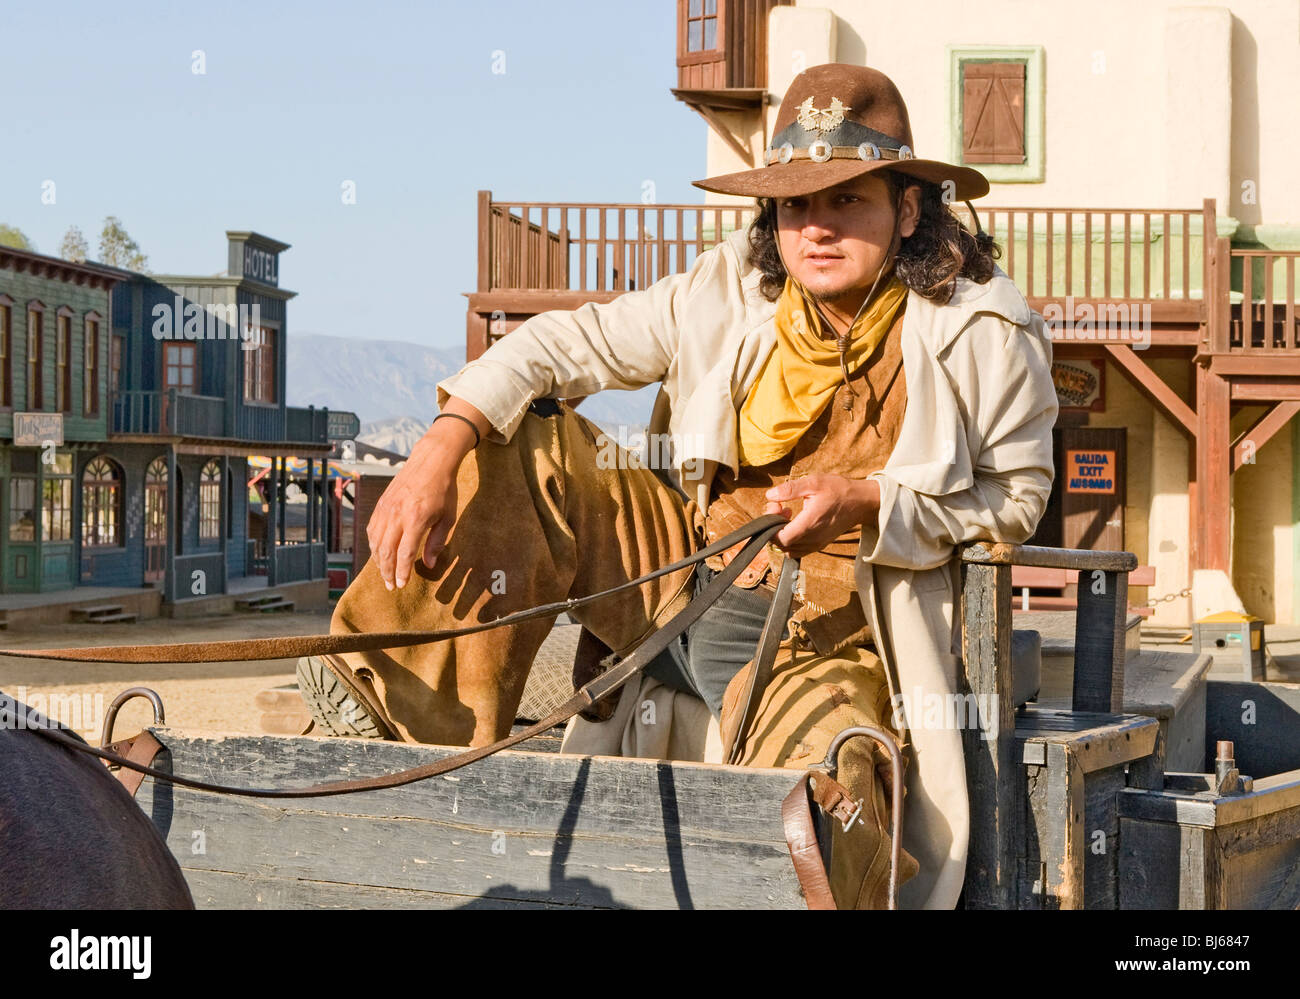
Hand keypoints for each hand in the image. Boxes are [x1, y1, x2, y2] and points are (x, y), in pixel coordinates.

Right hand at [366, 399, 488, 589]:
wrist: (431, 461)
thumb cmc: (444, 490)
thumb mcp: (448, 517)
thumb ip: (437, 541)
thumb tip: (428, 564)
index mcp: (415, 519)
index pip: (404, 553)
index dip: (402, 572)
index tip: (402, 585)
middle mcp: (396, 515)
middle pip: (385, 551)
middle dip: (387, 572)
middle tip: (391, 586)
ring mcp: (386, 508)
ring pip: (375, 541)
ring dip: (378, 561)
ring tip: (385, 574)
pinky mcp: (381, 504)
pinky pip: (372, 529)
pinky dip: (373, 544)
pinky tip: (378, 553)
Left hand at [762, 474, 880, 558]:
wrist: (861, 501)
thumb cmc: (839, 490)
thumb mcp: (814, 482)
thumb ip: (790, 489)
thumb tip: (770, 496)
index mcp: (810, 523)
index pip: (781, 538)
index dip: (772, 525)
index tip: (777, 507)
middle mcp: (813, 538)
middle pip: (782, 544)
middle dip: (775, 527)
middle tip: (780, 508)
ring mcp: (817, 543)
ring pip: (789, 549)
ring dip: (783, 534)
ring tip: (788, 515)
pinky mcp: (820, 544)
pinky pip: (799, 550)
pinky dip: (792, 540)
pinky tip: (796, 523)